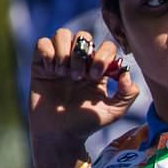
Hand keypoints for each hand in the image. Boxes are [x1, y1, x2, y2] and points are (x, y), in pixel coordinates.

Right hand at [29, 28, 138, 167]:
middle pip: (83, 35)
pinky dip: (47, 53)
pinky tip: (50, 71)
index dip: (103, 55)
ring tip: (64, 74)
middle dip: (82, 54)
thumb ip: (128, 94)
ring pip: (62, 33)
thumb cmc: (87, 124)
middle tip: (78, 77)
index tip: (96, 76)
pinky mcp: (40, 65)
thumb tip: (126, 73)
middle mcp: (80, 61)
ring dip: (64, 52)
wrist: (60, 134)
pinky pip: (42, 43)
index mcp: (98, 69)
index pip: (106, 45)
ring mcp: (60, 61)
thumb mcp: (114, 111)